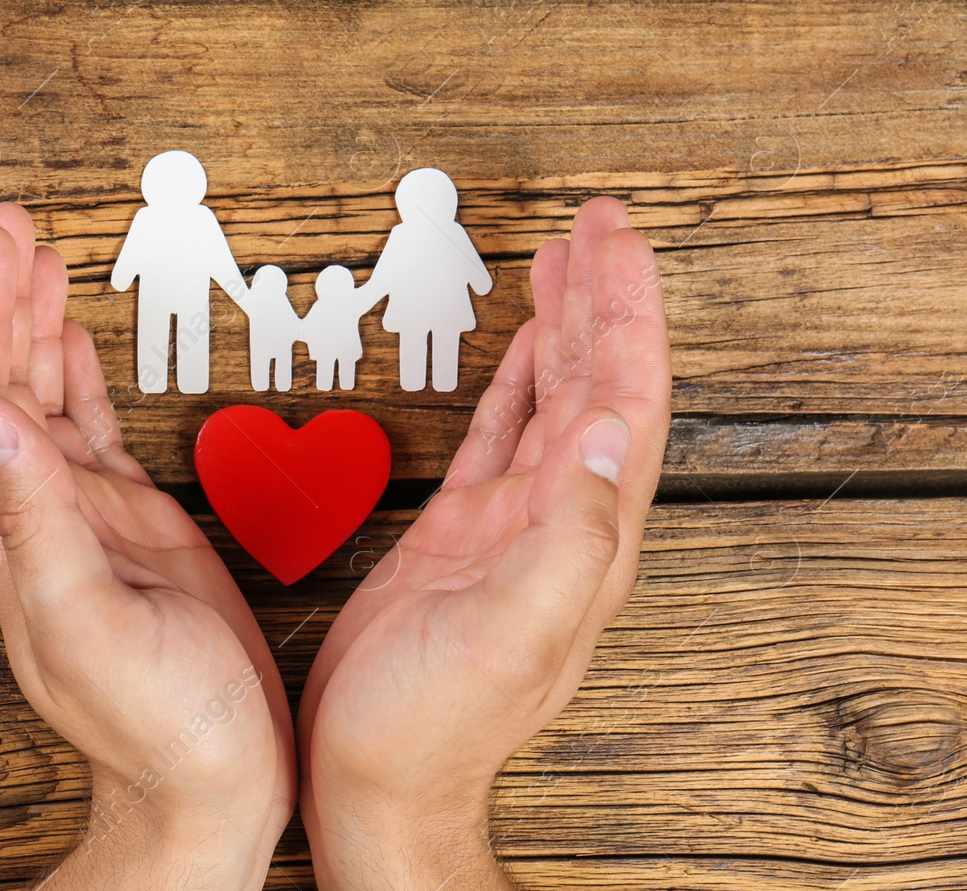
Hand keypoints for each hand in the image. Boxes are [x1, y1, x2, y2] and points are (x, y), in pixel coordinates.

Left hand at [0, 204, 295, 888]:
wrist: (212, 787)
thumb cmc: (162, 728)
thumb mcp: (95, 624)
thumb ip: (38, 520)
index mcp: (18, 531)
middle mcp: (39, 515)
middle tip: (12, 222)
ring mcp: (83, 519)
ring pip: (42, 397)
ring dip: (34, 325)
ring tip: (38, 255)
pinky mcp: (131, 528)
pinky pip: (90, 431)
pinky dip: (80, 376)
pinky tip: (78, 339)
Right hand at [298, 197, 670, 888]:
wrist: (375, 780)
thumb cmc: (431, 727)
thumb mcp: (508, 634)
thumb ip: (570, 536)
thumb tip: (610, 428)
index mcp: (582, 539)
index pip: (624, 403)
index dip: (627, 316)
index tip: (617, 241)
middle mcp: (561, 524)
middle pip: (600, 385)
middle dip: (604, 297)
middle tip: (598, 222)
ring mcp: (513, 526)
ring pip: (554, 400)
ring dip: (567, 326)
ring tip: (568, 260)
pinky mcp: (464, 534)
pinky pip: (503, 434)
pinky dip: (519, 380)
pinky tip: (524, 347)